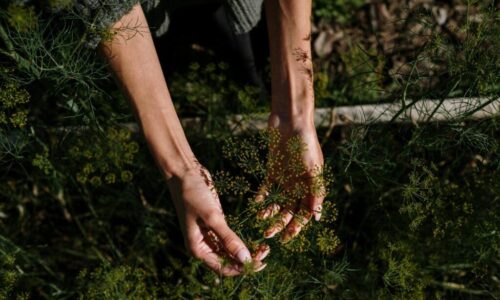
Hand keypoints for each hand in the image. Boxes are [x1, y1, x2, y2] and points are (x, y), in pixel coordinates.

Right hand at [167, 162, 268, 275]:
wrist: (183, 173)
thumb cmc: (193, 194)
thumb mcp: (212, 217)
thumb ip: (229, 238)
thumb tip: (245, 259)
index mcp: (198, 249)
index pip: (223, 268)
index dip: (242, 268)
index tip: (261, 263)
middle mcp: (203, 246)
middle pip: (227, 261)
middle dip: (246, 260)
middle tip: (266, 252)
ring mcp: (208, 235)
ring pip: (229, 251)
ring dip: (245, 252)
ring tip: (264, 247)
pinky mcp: (214, 224)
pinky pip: (229, 239)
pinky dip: (241, 241)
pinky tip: (255, 241)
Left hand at [256, 118, 325, 242]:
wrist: (291, 121)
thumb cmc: (306, 143)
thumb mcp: (312, 168)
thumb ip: (315, 192)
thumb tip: (317, 217)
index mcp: (311, 186)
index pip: (305, 213)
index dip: (297, 226)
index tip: (287, 238)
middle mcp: (299, 185)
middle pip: (290, 210)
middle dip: (281, 224)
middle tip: (269, 235)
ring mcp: (285, 178)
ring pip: (277, 202)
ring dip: (270, 212)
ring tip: (261, 220)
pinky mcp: (273, 170)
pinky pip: (266, 188)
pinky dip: (261, 197)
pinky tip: (255, 205)